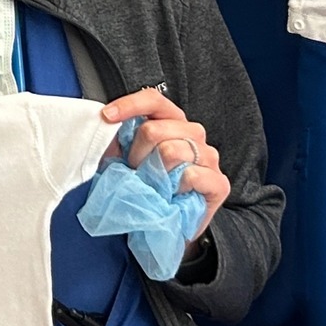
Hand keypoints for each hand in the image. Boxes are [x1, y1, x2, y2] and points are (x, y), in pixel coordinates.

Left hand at [100, 86, 230, 244]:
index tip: (106, 117)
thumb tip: (106, 123)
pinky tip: (172, 195)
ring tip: (152, 186)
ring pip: (171, 151)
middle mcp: (194, 133)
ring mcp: (209, 156)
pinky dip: (173, 188)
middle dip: (135, 154)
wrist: (167, 226)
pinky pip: (190, 175)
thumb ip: (121, 140)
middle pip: (154, 129)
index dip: (129, 105)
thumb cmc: (148, 188)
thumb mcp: (128, 160)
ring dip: (152, 173)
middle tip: (134, 173)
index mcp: (172, 121)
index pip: (153, 100)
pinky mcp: (219, 183)